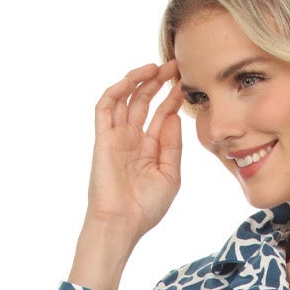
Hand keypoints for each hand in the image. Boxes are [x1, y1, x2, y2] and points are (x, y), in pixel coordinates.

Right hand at [84, 62, 185, 241]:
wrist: (121, 224)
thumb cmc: (146, 207)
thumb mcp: (170, 176)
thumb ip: (172, 145)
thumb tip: (173, 116)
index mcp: (149, 149)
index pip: (161, 114)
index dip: (173, 97)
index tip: (186, 81)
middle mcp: (132, 139)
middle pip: (144, 101)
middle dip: (158, 82)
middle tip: (174, 65)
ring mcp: (116, 137)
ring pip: (125, 98)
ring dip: (138, 80)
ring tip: (155, 67)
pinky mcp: (102, 138)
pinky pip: (105, 107)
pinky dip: (117, 90)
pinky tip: (132, 81)